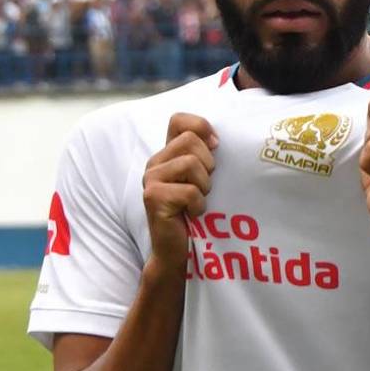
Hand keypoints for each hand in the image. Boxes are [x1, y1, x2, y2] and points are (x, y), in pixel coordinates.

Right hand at [142, 114, 216, 277]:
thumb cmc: (194, 213)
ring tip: (197, 200)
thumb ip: (204, 156)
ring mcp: (151, 180)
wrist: (177, 250)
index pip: (178, 120)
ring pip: (191, 163)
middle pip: (190, 140)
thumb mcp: (202, 179)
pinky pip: (190, 190)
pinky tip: (192, 214)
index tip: (215, 146)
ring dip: (204, 186)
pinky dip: (199, 205)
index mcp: (168, 154)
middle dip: (208, 164)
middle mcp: (155, 163)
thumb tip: (218, 139)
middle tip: (204, 187)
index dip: (200, 126)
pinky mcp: (153, 198)